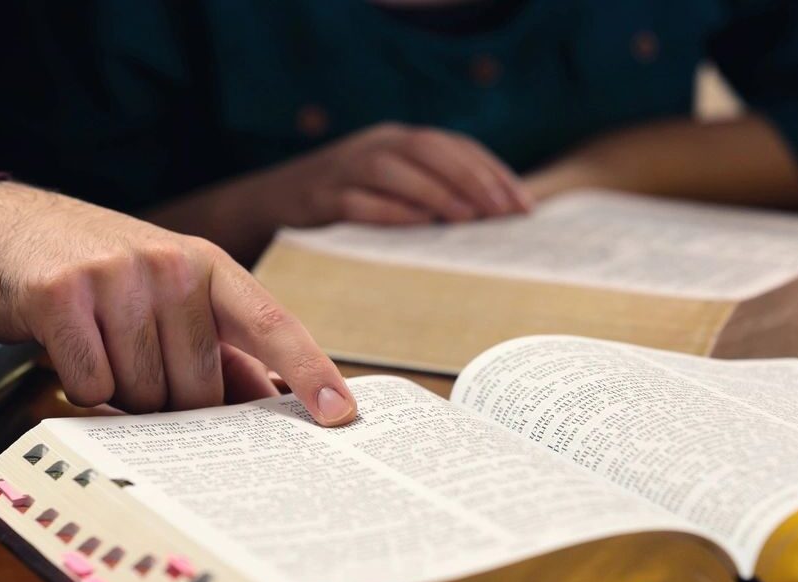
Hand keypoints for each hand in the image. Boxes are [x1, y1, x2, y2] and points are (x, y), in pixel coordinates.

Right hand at [0, 181, 356, 424]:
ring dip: (122, 394)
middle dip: (171, 401)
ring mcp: (117, 276)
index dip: (311, 370)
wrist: (6, 230)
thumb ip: (219, 345)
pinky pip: (92, 386)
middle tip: (139, 363)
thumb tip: (269, 404)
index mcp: (209, 265)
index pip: (272, 322)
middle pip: (199, 387)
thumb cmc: (103, 273)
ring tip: (103, 348)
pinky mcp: (62, 295)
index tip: (340, 412)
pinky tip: (71, 349)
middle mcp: (171, 264)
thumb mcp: (170, 293)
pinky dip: (80, 387)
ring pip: (144, 395)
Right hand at [250, 123, 533, 226]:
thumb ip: (433, 192)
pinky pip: (357, 201)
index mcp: (398, 140)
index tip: (523, 205)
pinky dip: (389, 211)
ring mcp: (345, 169)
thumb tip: (493, 219)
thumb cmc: (349, 200)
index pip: (454, 146)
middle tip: (502, 214)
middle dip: (471, 180)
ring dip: (435, 192)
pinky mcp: (321, 198)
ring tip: (467, 219)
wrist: (275, 201)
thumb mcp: (391, 186)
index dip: (492, 172)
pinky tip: (419, 226)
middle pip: (429, 150)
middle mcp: (374, 145)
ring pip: (394, 171)